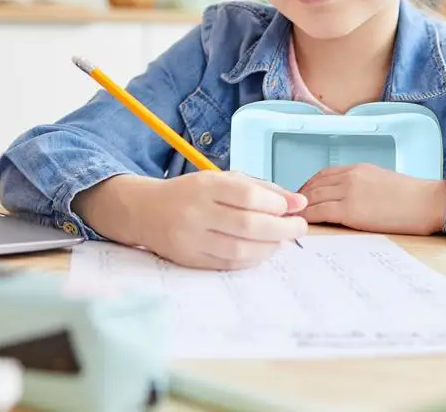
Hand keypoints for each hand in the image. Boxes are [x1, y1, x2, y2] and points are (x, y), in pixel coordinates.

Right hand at [75, 172, 307, 270]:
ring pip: (239, 249)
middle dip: (281, 229)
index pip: (247, 196)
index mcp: (206, 186)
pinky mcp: (189, 260)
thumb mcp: (224, 180)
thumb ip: (262, 189)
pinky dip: (252, 260)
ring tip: (282, 240)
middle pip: (247, 225)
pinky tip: (263, 251)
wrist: (146, 211)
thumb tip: (298, 202)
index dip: (275, 204)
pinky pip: (228, 264)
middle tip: (299, 227)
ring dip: (269, 247)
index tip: (292, 207)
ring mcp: (191, 239)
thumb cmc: (194, 193)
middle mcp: (196, 212)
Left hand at [298, 164, 445, 235]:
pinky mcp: (350, 210)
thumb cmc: (411, 196)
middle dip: (298, 197)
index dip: (308, 185)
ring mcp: (348, 192)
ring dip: (298, 207)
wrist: (425, 202)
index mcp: (357, 168)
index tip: (300, 196)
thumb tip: (349, 197)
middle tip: (288, 208)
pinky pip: (320, 212)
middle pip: (314, 185)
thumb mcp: (381, 181)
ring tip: (288, 218)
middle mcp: (349, 177)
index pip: (323, 174)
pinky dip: (306, 217)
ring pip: (313, 197)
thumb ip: (361, 184)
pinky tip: (300, 223)